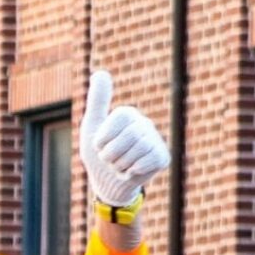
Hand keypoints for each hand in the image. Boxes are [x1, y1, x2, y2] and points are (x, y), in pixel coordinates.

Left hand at [80, 69, 170, 208]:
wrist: (107, 181)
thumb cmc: (98, 153)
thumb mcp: (91, 126)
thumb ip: (97, 101)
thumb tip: (101, 72)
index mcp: (127, 114)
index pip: (117, 120)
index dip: (103, 138)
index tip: (99, 145)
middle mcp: (144, 123)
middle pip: (127, 137)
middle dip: (110, 154)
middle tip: (109, 159)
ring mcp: (155, 140)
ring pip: (137, 150)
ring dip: (120, 164)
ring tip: (119, 165)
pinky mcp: (162, 157)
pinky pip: (147, 162)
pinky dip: (133, 171)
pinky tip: (132, 170)